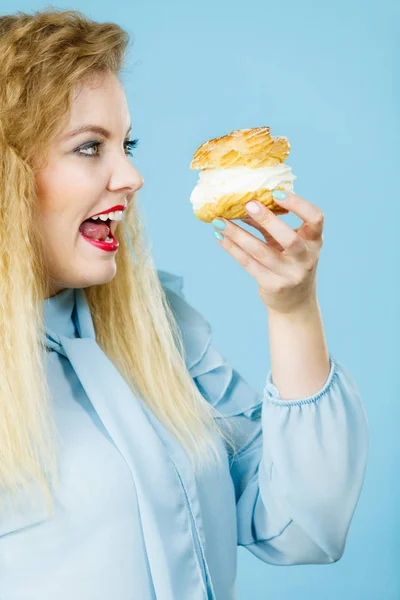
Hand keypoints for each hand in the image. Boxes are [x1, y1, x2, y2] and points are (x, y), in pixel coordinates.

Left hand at [212, 191, 323, 313]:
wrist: (295, 303)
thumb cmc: (291, 264)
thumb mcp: (291, 244)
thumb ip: (273, 226)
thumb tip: (246, 202)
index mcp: (314, 242)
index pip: (316, 219)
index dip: (298, 204)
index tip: (276, 192)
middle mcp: (306, 259)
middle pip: (289, 238)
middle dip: (267, 220)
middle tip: (247, 204)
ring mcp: (290, 275)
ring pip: (261, 252)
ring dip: (238, 234)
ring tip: (219, 221)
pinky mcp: (273, 286)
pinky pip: (249, 264)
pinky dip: (232, 248)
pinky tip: (220, 237)